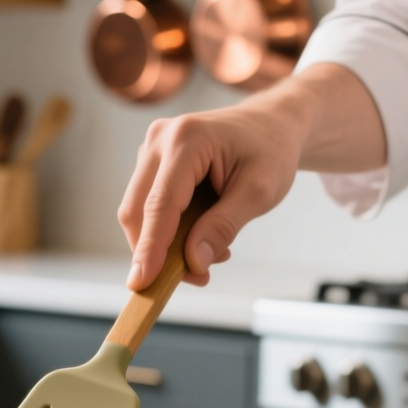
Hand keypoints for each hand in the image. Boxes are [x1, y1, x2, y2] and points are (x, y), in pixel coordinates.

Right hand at [120, 100, 304, 288]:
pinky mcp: (152, 162)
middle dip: (157, 252)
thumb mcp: (259, 192)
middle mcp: (159, 139)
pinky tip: (203, 233)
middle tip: (199, 276)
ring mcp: (151, 149)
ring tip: (213, 251)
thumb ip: (224, 226)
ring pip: (139, 212)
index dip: (149, 248)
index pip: (160, 204)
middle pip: (137, 210)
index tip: (141, 284)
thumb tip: (193, 261)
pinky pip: (148, 206)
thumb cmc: (270, 151)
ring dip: (166, 243)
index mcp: (187, 139)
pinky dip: (169, 230)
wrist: (271, 124)